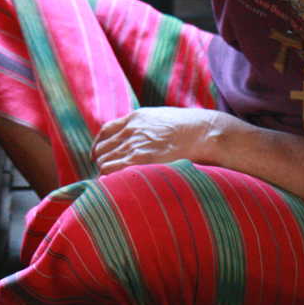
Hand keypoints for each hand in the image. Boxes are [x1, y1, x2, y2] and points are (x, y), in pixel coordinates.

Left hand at [91, 107, 225, 174]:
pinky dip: (107, 178)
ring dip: (105, 172)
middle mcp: (131, 130)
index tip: (99, 155)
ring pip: (104, 160)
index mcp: (137, 118)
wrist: (204, 131)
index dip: (100, 145)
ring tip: (112, 183)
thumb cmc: (192, 130)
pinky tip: (112, 186)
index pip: (106, 131)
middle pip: (103, 148)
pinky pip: (111, 170)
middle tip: (106, 174)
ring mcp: (134, 144)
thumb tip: (150, 140)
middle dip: (102, 161)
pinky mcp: (139, 159)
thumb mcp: (166, 119)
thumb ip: (150, 127)